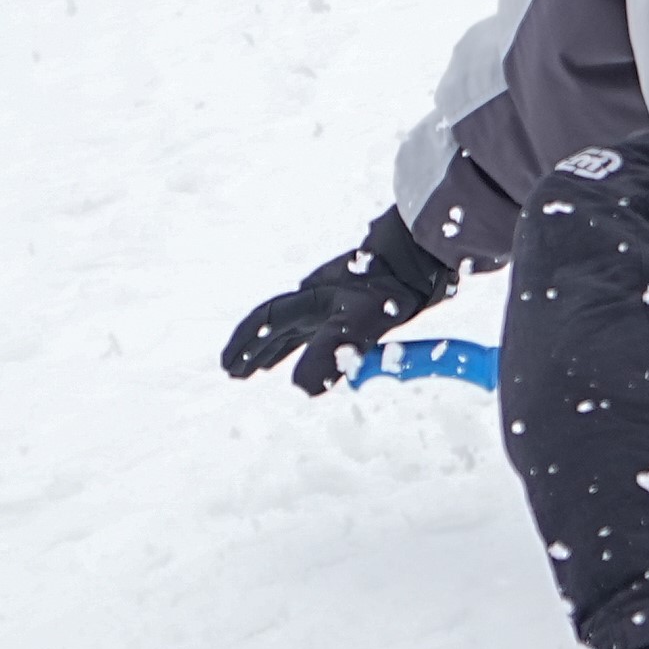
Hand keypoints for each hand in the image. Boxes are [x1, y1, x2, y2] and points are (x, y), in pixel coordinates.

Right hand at [221, 208, 456, 392]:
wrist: (420, 257)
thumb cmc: (389, 287)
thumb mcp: (358, 325)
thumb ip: (329, 355)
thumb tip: (300, 390)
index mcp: (309, 300)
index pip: (267, 321)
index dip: (246, 343)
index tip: (229, 366)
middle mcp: (316, 299)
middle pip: (276, 326)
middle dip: (254, 350)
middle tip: (236, 372)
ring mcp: (334, 300)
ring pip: (295, 327)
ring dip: (274, 347)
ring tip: (259, 365)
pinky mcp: (355, 305)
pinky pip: (319, 328)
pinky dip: (304, 344)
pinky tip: (306, 349)